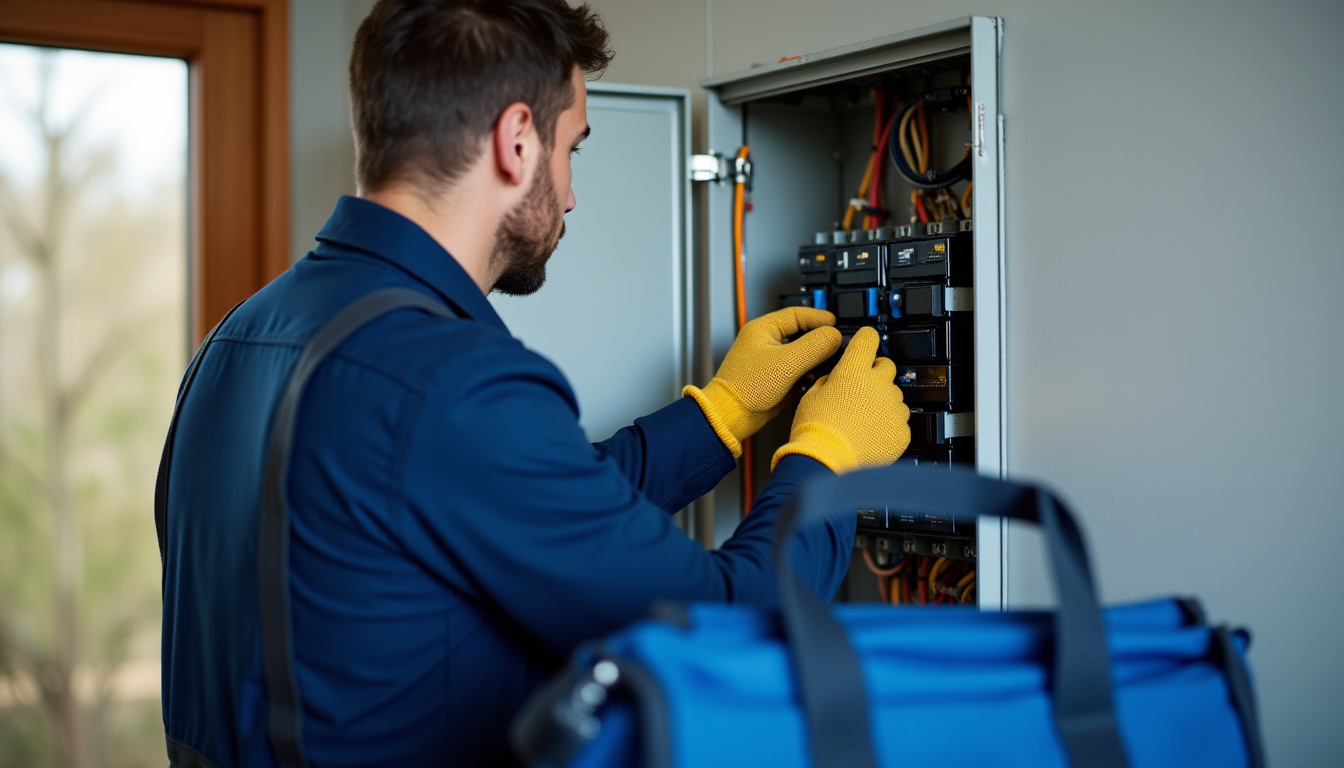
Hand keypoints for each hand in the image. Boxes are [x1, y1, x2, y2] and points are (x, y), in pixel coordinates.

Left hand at [683, 307, 840, 456]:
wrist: (731, 416)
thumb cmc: (746, 388)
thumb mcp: (786, 363)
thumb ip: (814, 346)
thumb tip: (834, 335)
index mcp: (763, 329)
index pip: (797, 314)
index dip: (819, 318)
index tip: (837, 324)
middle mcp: (766, 341)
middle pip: (801, 332)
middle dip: (820, 339)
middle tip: (837, 344)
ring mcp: (770, 359)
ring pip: (801, 351)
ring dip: (815, 357)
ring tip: (827, 363)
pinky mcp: (774, 376)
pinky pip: (797, 368)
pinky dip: (808, 371)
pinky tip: (814, 378)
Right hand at [771, 326, 910, 472]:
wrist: (825, 462)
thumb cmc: (814, 431)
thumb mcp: (810, 396)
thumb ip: (828, 381)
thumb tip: (835, 379)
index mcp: (853, 371)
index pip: (868, 339)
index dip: (866, 339)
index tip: (866, 342)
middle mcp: (878, 385)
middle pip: (887, 366)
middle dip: (875, 374)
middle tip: (861, 390)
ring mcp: (893, 408)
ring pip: (894, 396)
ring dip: (882, 403)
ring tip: (863, 420)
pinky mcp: (901, 430)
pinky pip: (899, 422)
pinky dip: (888, 426)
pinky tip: (871, 435)